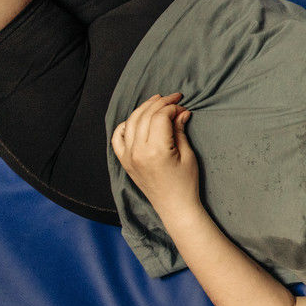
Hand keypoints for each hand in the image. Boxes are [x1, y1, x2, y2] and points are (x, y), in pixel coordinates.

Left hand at [111, 93, 200, 210]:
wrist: (174, 207)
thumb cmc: (186, 183)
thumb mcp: (188, 155)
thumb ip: (180, 131)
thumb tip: (181, 112)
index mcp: (156, 150)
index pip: (160, 117)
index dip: (172, 107)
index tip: (183, 107)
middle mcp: (137, 152)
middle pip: (145, 116)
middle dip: (160, 103)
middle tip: (174, 98)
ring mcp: (128, 157)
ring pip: (131, 122)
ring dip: (144, 109)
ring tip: (156, 101)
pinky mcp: (124, 161)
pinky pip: (118, 138)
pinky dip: (125, 125)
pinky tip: (136, 119)